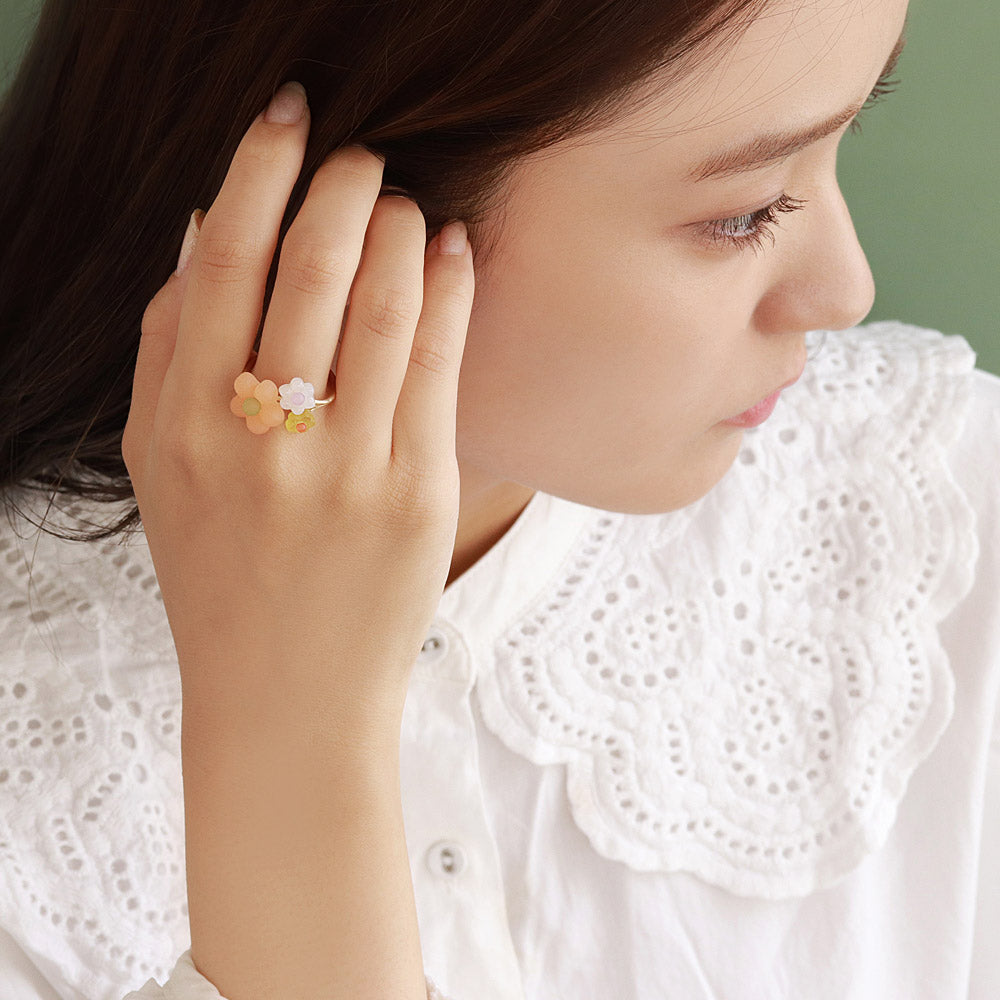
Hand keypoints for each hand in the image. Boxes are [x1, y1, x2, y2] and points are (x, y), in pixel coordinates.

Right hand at [122, 86, 473, 746]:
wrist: (287, 696)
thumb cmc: (220, 576)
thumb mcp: (154, 469)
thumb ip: (166, 350)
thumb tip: (202, 234)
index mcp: (184, 424)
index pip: (223, 260)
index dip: (259, 169)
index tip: (289, 116)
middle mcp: (263, 440)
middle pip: (312, 268)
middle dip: (346, 186)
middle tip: (366, 157)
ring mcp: (348, 469)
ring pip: (386, 305)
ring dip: (404, 228)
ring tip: (408, 202)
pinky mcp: (418, 494)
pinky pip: (443, 366)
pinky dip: (452, 289)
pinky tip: (454, 249)